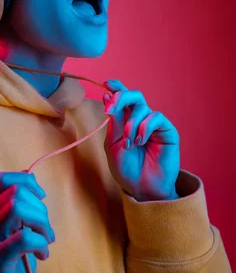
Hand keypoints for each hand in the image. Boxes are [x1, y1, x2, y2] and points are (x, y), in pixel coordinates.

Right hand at [0, 171, 54, 272]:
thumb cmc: (12, 264)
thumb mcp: (14, 229)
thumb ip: (18, 205)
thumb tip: (27, 175)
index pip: (1, 180)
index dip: (26, 182)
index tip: (41, 198)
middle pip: (14, 193)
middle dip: (40, 208)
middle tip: (47, 230)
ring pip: (16, 208)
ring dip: (41, 223)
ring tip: (47, 240)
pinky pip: (23, 238)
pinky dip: (41, 243)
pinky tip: (43, 255)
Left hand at [102, 79, 179, 200]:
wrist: (141, 188)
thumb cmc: (126, 169)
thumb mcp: (113, 145)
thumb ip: (113, 122)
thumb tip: (106, 96)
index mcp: (124, 120)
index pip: (121, 98)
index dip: (115, 87)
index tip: (105, 83)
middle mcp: (140, 119)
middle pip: (133, 96)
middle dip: (120, 97)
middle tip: (110, 109)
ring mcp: (154, 124)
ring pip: (143, 107)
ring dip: (131, 124)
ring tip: (128, 143)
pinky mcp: (167, 131)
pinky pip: (156, 117)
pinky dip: (145, 126)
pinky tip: (140, 140)